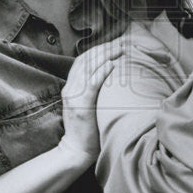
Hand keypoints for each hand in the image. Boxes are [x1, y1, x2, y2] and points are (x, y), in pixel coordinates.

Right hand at [58, 40, 122, 162]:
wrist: (76, 150)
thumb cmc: (87, 130)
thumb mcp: (88, 105)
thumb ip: (94, 91)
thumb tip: (112, 78)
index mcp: (71, 86)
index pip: (83, 60)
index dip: (99, 49)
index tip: (115, 43)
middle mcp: (70, 88)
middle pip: (86, 60)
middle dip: (104, 48)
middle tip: (122, 42)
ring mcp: (74, 96)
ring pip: (88, 68)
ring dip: (106, 55)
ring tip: (120, 49)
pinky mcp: (81, 106)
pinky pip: (91, 84)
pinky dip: (102, 72)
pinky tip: (112, 64)